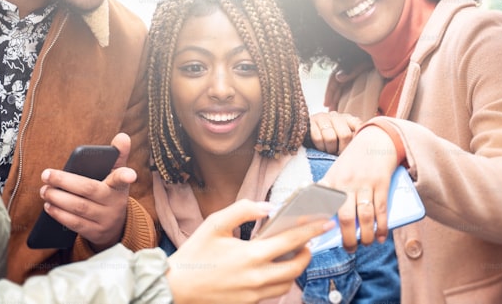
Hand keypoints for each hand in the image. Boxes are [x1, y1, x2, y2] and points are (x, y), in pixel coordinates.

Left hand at [39, 133, 134, 250]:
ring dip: (58, 198)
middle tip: (46, 175)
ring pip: (79, 207)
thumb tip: (122, 136)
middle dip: (65, 181)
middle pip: (89, 190)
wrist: (116, 227)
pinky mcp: (95, 233)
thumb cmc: (111, 193)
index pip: (122, 178)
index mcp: (118, 186)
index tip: (130, 175)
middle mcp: (114, 203)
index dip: (125, 175)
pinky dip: (60, 214)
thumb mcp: (116, 176)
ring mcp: (105, 219)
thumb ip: (118, 155)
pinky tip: (48, 206)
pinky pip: (75, 224)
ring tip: (44, 190)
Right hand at [167, 199, 334, 303]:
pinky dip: (279, 281)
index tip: (325, 222)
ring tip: (291, 255)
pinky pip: (273, 294)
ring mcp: (253, 294)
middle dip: (307, 253)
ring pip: (287, 284)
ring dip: (294, 269)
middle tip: (307, 241)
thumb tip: (268, 207)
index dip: (312, 230)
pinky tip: (273, 269)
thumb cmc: (194, 253)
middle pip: (297, 267)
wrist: (176, 288)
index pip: (292, 241)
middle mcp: (257, 277)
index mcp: (251, 255)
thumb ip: (243, 210)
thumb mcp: (215, 223)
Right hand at [309, 111, 360, 154]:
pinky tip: (320, 147)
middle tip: (338, 154)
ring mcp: (322, 117)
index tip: (355, 149)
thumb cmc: (329, 137)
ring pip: (330, 138)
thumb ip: (353, 138)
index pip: (358, 126)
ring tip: (329, 150)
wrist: (306, 130)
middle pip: (345, 135)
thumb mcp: (342, 136)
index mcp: (347, 118)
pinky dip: (320, 147)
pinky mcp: (310, 122)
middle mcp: (336, 115)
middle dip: (342, 149)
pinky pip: (318, 138)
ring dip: (330, 149)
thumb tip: (364, 148)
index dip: (357, 139)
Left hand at [318, 125, 396, 251]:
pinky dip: (382, 227)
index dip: (316, 220)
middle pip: (345, 216)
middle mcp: (346, 183)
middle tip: (350, 249)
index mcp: (332, 181)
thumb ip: (329, 191)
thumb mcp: (335, 172)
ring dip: (366, 235)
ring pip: (365, 216)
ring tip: (366, 244)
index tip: (315, 235)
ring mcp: (365, 183)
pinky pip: (381, 210)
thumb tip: (325, 220)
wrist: (375, 140)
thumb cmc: (352, 162)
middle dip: (348, 237)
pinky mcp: (381, 184)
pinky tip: (381, 236)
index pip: (320, 204)